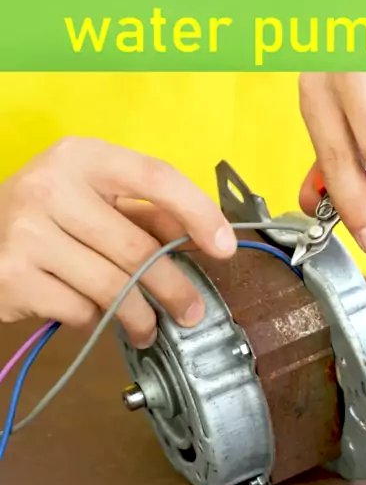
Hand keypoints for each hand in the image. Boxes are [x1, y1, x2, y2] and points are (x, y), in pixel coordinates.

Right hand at [0, 137, 236, 346]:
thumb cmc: (43, 216)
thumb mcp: (90, 199)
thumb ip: (142, 213)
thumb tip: (198, 238)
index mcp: (80, 156)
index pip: (155, 177)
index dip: (198, 212)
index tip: (225, 247)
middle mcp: (51, 186)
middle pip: (137, 247)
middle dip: (174, 288)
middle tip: (191, 311)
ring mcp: (28, 232)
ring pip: (113, 287)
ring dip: (141, 317)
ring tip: (148, 328)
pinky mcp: (14, 276)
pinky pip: (80, 310)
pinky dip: (95, 321)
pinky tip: (91, 315)